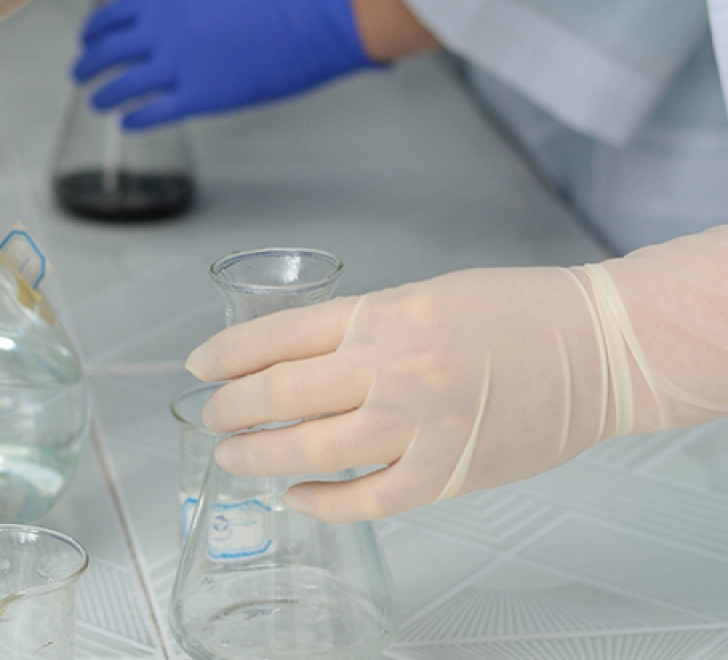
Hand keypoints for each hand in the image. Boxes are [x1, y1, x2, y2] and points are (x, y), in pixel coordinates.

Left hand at [71, 0, 374, 129]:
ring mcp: (181, 65)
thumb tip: (168, 22)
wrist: (311, 20)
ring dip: (104, 95)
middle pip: (108, 51)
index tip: (84, 40)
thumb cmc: (277, 2)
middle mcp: (166, 31)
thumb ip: (185, 6)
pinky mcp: (201, 96)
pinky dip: (135, 119)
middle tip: (78, 75)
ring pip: (124, 85)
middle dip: (87, 65)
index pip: (112, 15)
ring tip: (96, 102)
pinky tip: (127, 124)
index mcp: (169, 0)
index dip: (92, 31)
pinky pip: (154, 112)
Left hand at [185, 227, 727, 522]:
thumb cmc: (515, 312)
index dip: (226, 353)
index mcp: (383, 314)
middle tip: (211, 416)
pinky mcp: (448, 474)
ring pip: (311, 451)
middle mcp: (393, 368)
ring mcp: (420, 426)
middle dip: (231, 408)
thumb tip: (295, 360)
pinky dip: (322, 503)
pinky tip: (297, 496)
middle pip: (280, 394)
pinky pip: (367, 499)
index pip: (277, 335)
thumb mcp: (422, 295)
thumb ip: (360, 328)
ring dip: (260, 456)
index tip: (199, 366)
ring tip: (234, 456)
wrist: (599, 348)